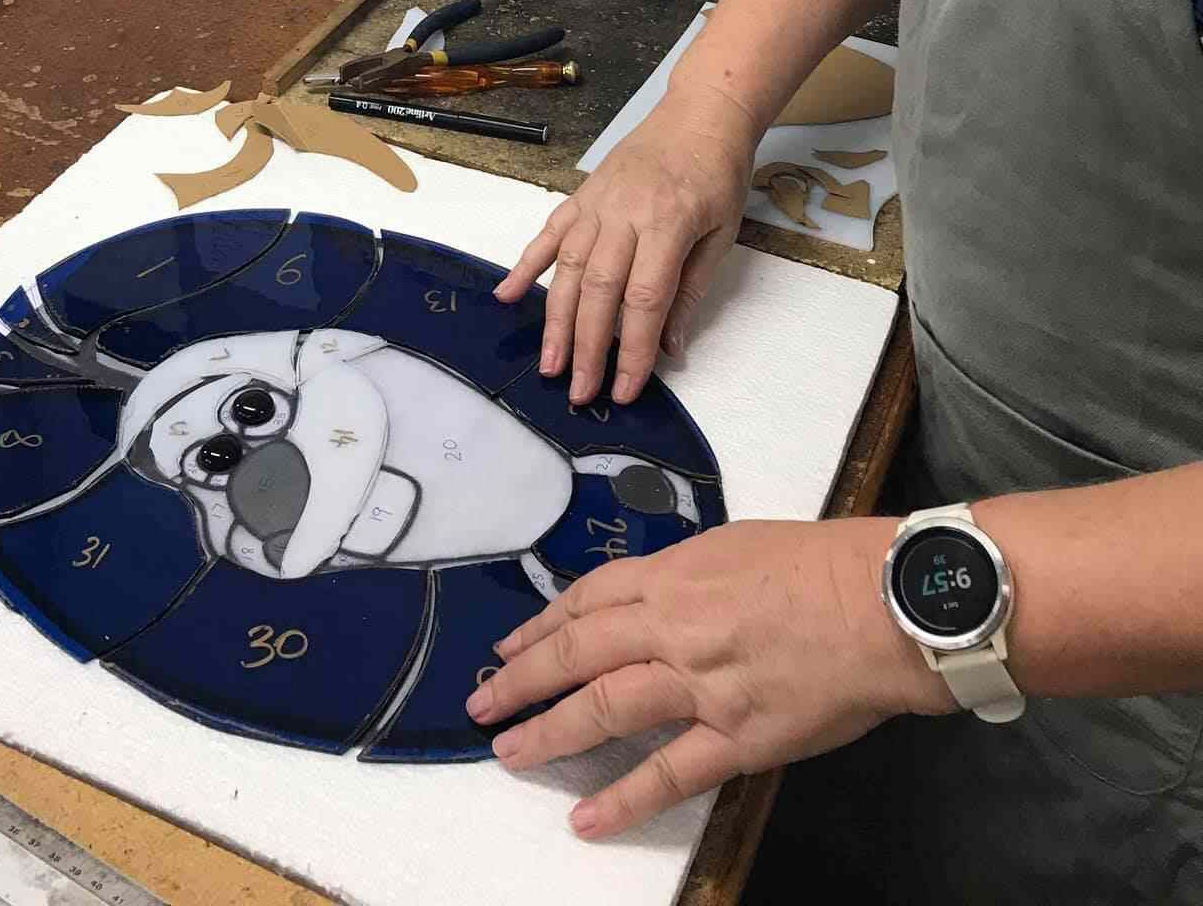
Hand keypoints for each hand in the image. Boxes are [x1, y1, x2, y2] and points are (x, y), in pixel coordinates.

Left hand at [466, 520, 949, 838]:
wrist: (883, 602)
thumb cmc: (819, 564)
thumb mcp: (736, 546)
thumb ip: (687, 576)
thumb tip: (655, 596)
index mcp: (674, 573)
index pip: (587, 599)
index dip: (543, 625)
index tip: (511, 647)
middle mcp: (672, 626)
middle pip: (577, 651)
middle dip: (521, 679)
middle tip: (481, 701)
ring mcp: (700, 684)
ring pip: (604, 707)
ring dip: (548, 732)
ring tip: (508, 751)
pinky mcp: (736, 736)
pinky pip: (667, 772)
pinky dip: (621, 798)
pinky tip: (584, 818)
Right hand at [494, 88, 756, 404]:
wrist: (699, 114)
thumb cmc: (718, 174)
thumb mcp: (721, 234)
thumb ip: (691, 290)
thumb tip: (670, 348)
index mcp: (668, 223)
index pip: (645, 299)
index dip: (634, 349)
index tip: (625, 389)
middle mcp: (625, 213)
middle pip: (599, 290)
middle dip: (588, 346)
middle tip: (579, 391)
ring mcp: (597, 203)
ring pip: (569, 268)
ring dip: (556, 319)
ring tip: (550, 363)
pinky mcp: (581, 195)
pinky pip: (549, 234)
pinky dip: (526, 265)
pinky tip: (507, 296)